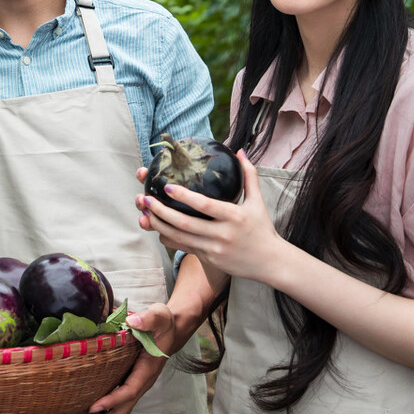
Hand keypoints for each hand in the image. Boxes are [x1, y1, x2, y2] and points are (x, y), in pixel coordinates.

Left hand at [81, 302, 178, 413]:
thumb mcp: (159, 316)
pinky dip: (106, 411)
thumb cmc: (164, 323)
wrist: (173, 329)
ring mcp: (137, 384)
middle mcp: (143, 382)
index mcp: (147, 370)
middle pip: (124, 409)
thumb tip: (133, 321)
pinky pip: (120, 402)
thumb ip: (147, 319)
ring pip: (122, 410)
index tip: (93, 407)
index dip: (112, 400)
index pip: (129, 390)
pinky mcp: (132, 382)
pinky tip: (91, 413)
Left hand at [137, 151, 282, 280]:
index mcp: (234, 216)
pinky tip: (156, 228)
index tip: (167, 186)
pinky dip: (168, 238)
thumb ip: (249, 175)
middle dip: (161, 211)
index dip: (185, 196)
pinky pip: (183, 247)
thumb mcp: (258, 201)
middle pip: (185, 223)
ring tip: (143, 212)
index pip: (205, 206)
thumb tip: (240, 151)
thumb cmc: (262, 229)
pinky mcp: (208, 259)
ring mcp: (213, 249)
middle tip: (144, 199)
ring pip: (180, 237)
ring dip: (159, 224)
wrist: (270, 263)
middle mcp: (222, 234)